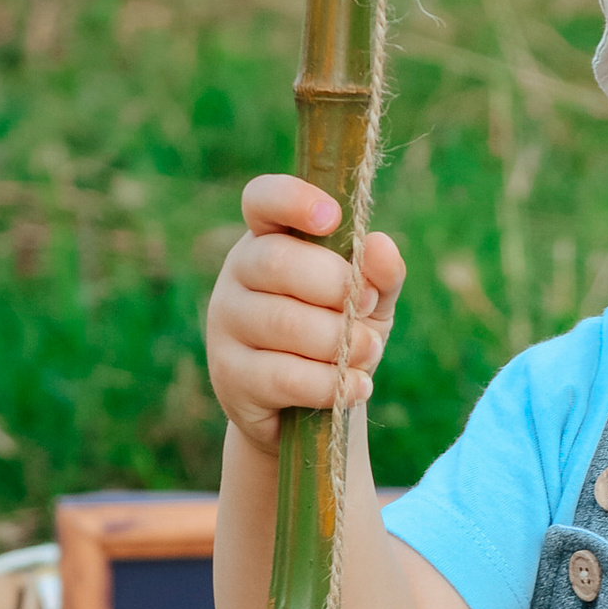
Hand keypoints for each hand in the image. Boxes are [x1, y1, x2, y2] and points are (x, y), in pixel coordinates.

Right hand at [206, 173, 404, 452]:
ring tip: (368, 353)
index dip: (294, 200)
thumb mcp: (370, 301)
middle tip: (368, 309)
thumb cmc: (337, 335)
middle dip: (337, 287)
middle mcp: (238, 274)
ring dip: (341, 341)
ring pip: (284, 323)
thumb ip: (380, 273)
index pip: (263, 200)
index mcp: (269, 238)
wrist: (305, 408)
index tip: (333, 217)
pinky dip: (331, 384)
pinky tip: (358, 386)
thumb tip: (380, 245)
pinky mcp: (230, 376)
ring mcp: (226, 324)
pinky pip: (284, 376)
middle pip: (278, 263)